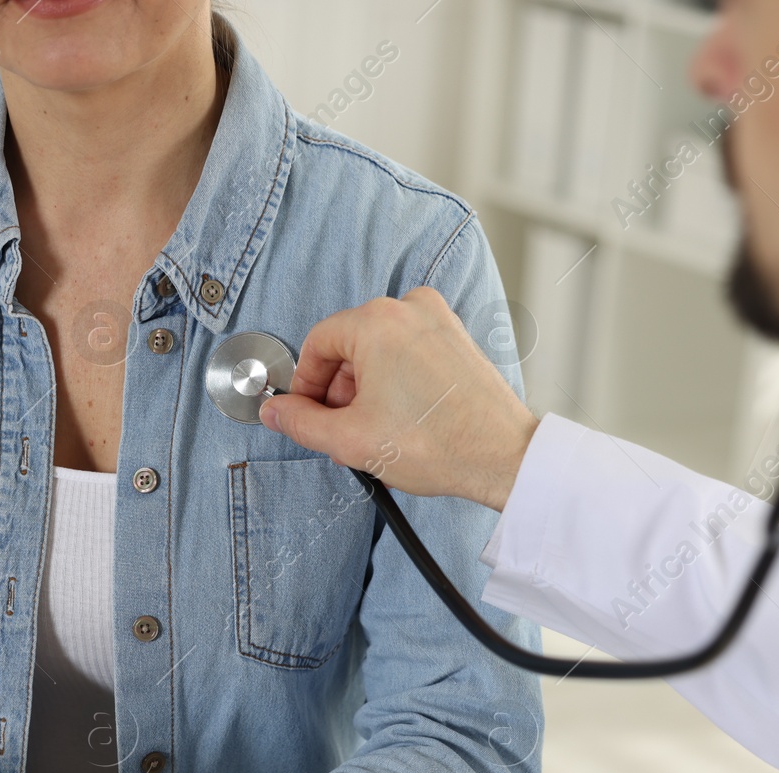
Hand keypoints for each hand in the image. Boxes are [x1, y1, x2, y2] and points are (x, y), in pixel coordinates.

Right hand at [259, 287, 540, 510]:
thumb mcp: (350, 440)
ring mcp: (438, 321)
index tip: (305, 410)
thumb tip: (276, 412)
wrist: (501, 457)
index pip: (318, 343)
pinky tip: (399, 420)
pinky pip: (408, 353)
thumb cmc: (440, 444)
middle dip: (339, 390)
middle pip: (349, 345)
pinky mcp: (457, 338)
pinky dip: (395, 381)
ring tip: (373, 431)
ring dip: (366, 389)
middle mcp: (410, 309)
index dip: (305, 383)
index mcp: (378, 321)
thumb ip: (301, 422)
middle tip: (340, 429)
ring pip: (379, 350)